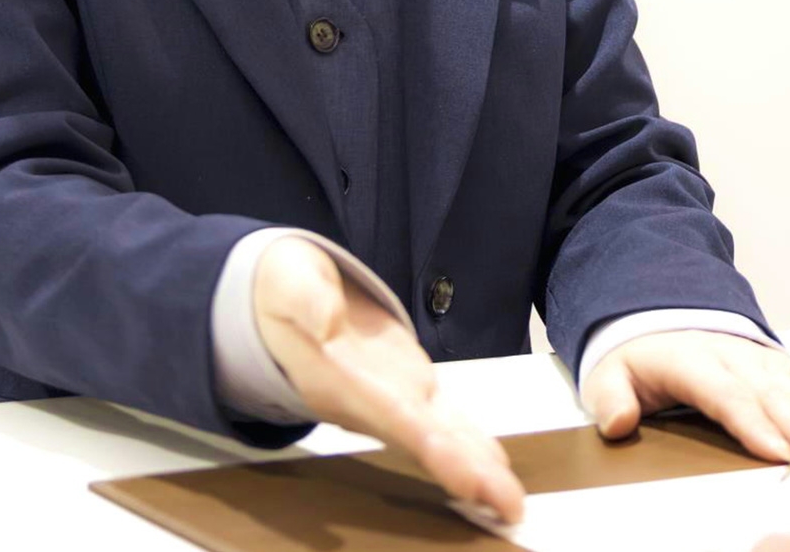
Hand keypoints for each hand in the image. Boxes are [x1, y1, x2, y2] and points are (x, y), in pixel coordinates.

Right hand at [249, 236, 525, 521]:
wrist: (278, 299)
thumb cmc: (281, 290)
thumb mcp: (286, 281)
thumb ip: (305, 298)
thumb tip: (323, 318)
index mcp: (344, 380)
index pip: (397, 421)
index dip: (436, 452)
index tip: (469, 483)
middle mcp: (372, 401)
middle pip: (428, 444)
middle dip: (469, 476)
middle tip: (510, 508)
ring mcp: (393, 395)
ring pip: (442, 438)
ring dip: (478, 469)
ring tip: (511, 502)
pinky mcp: (409, 382)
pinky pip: (444, 420)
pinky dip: (472, 444)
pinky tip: (496, 464)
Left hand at [583, 331, 789, 463]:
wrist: (656, 320)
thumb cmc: (639, 358)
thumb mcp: (608, 374)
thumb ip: (610, 398)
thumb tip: (619, 423)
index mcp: (690, 359)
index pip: (725, 394)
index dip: (752, 423)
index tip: (776, 451)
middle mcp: (730, 354)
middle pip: (768, 392)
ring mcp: (755, 356)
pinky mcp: (773, 363)